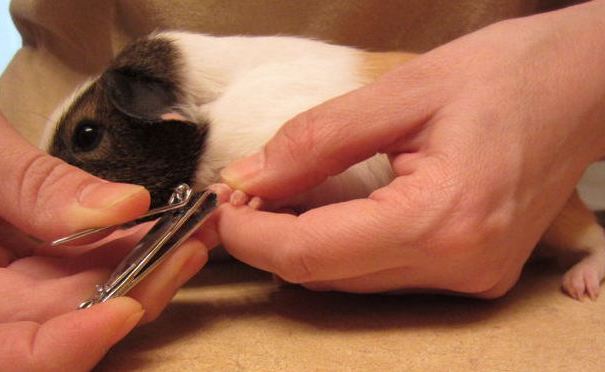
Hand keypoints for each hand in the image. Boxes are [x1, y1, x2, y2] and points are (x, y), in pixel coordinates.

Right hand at [0, 113, 207, 369]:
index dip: (66, 351)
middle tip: (188, 248)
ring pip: (85, 299)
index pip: (14, 355)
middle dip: (135, 292)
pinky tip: (159, 224)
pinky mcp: (36, 263)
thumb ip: (36, 187)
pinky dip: (124, 249)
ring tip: (191, 228)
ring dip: (144, 269)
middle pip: (62, 329)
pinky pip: (84, 268)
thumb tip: (125, 205)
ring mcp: (12, 286)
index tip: (123, 311)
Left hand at [217, 2, 604, 297]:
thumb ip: (318, 140)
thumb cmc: (506, 75)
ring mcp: (468, 277)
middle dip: (271, 239)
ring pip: (350, 282)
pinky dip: (344, 247)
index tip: (220, 203)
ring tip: (282, 195)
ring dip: (305, 244)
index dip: (252, 234)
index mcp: (442, 218)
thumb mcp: (403, 91)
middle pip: (327, 276)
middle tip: (245, 192)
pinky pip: (383, 274)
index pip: (314, 254)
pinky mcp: (472, 273)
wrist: (584, 88)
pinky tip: (334, 209)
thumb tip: (252, 176)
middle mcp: (458, 264)